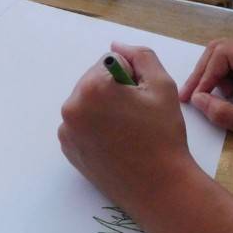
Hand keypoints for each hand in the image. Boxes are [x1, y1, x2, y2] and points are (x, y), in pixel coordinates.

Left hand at [58, 43, 197, 213]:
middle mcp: (72, 107)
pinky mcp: (68, 149)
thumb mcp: (163, 86)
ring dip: (105, 109)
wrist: (159, 186)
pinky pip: (81, 125)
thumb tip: (117, 46)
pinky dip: (97, 127)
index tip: (143, 99)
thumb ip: (141, 56)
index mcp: (93, 87)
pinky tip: (117, 143)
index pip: (110, 62)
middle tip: (138, 116)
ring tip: (128, 131)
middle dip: (115, 92)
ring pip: (88, 104)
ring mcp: (67, 130)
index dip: (132, 77)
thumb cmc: (164, 135)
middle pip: (95, 82)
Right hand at [179, 39, 232, 159]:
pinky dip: (225, 80)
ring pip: (226, 56)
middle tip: (192, 96)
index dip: (205, 74)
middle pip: (222, 48)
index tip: (195, 97)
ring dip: (214, 76)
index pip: (224, 53)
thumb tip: (197, 100)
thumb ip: (223, 113)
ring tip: (216, 99)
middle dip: (204, 72)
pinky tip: (229, 98)